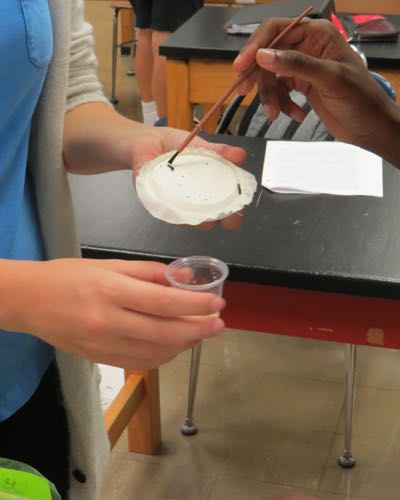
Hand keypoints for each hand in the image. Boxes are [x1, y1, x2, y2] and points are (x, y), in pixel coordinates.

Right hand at [2, 259, 225, 368]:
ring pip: (156, 353)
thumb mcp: (110, 265)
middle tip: (218, 324)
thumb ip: (150, 273)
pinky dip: (163, 357)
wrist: (29, 301)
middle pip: (165, 332)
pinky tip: (175, 346)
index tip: (218, 304)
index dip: (196, 305)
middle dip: (198, 330)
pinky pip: (140, 364)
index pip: (164, 303)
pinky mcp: (100, 360)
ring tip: (200, 333)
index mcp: (112, 291)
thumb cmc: (70, 276)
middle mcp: (109, 322)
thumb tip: (184, 279)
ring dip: (184, 344)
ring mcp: (103, 346)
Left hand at [130, 126, 247, 227]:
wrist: (148, 141)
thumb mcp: (201, 146)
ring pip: (188, 221)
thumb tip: (240, 155)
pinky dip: (171, 205)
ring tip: (194, 199)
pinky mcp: (158, 203)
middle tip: (216, 211)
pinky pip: (166, 211)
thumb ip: (220, 152)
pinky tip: (172, 196)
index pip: (226, 212)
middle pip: (209, 223)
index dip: (234, 216)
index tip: (236, 211)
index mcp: (209, 191)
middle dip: (215, 220)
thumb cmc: (176, 147)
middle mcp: (194, 203)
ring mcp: (177, 206)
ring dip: (193, 213)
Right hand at [233, 18, 399, 161]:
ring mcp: (302, 67)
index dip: (255, 46)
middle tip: (242, 91)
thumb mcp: (329, 78)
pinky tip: (296, 115)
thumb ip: (296, 65)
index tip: (240, 67)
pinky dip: (282, 105)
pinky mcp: (300, 85)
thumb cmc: (359, 99)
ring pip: (271, 76)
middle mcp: (307, 46)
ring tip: (275, 114)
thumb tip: (262, 56)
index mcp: (317, 34)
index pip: (276, 30)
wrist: (370, 126)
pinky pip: (279, 91)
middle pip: (268, 54)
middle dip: (258, 75)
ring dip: (270, 96)